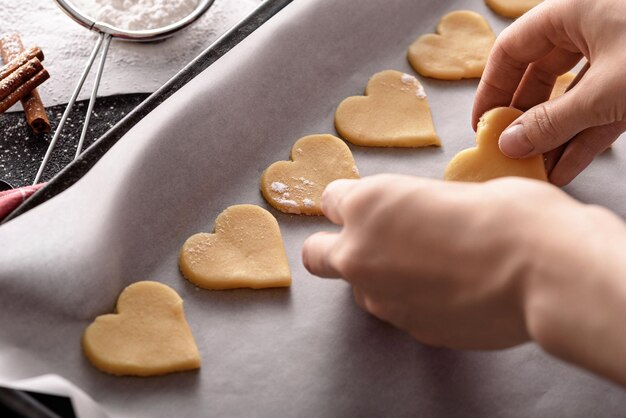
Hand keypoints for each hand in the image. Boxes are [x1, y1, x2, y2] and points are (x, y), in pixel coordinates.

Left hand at [303, 175, 625, 384]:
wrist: (543, 271)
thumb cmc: (508, 214)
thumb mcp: (453, 190)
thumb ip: (417, 206)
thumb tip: (421, 216)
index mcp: (368, 205)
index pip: (331, 200)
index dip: (350, 201)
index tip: (365, 204)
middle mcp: (360, 254)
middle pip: (317, 253)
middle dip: (333, 246)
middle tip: (368, 243)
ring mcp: (382, 297)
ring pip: (359, 287)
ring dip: (378, 276)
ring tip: (427, 268)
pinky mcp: (410, 328)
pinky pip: (397, 310)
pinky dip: (411, 301)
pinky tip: (448, 291)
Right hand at [473, 0, 625, 185]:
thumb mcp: (606, 92)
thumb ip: (553, 121)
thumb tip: (511, 145)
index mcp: (572, 11)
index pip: (512, 49)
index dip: (491, 87)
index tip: (483, 125)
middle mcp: (590, 27)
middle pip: (540, 75)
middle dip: (525, 119)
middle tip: (509, 153)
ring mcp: (617, 53)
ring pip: (571, 96)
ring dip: (554, 135)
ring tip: (536, 170)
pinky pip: (600, 109)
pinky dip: (584, 138)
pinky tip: (566, 167)